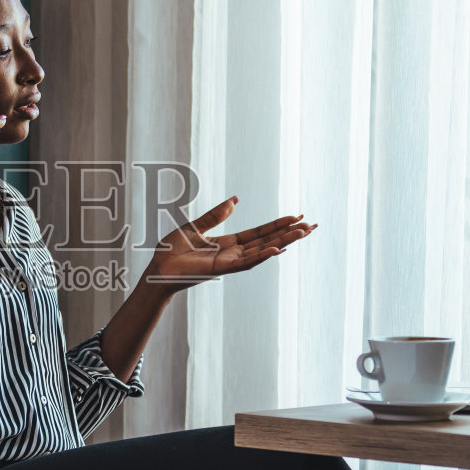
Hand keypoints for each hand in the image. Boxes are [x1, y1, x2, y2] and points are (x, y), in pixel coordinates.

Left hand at [142, 196, 314, 293]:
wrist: (158, 267)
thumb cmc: (172, 250)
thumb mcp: (196, 226)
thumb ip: (216, 215)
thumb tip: (235, 200)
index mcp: (227, 244)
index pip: (258, 233)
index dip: (277, 225)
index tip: (295, 217)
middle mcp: (232, 254)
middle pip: (267, 241)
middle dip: (289, 234)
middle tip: (311, 225)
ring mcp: (229, 263)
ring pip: (262, 251)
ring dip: (283, 242)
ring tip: (303, 234)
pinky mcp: (221, 269)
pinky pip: (246, 263)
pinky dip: (262, 256)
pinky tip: (278, 249)